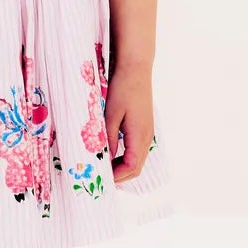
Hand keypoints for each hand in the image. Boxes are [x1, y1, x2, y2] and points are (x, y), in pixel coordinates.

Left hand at [104, 65, 154, 183]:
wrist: (136, 69)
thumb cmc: (123, 89)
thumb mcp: (110, 115)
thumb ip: (107, 139)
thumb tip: (104, 159)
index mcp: (140, 136)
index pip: (131, 167)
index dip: (116, 176)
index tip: (100, 178)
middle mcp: (147, 138)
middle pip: (135, 168)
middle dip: (119, 176)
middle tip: (99, 176)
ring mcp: (147, 133)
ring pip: (136, 160)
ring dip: (121, 167)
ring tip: (102, 167)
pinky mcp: (144, 128)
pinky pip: (136, 151)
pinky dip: (125, 158)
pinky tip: (111, 154)